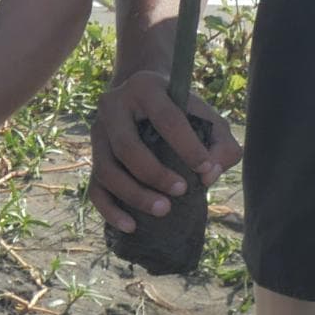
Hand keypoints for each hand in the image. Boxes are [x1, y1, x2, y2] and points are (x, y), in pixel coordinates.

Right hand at [90, 71, 240, 234]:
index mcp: (146, 88)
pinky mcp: (92, 156)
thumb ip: (221, 142)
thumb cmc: (182, 111)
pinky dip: (110, 210)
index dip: (188, 147)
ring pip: (106, 169)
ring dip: (134, 195)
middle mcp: (113, 106)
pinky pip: (94, 187)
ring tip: (163, 210)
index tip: (206, 170)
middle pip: (127, 146)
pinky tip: (131, 226)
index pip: (166, 118)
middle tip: (181, 191)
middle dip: (155, 174)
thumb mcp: (206, 117)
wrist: (144, 98)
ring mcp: (97, 132)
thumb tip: (209, 175)